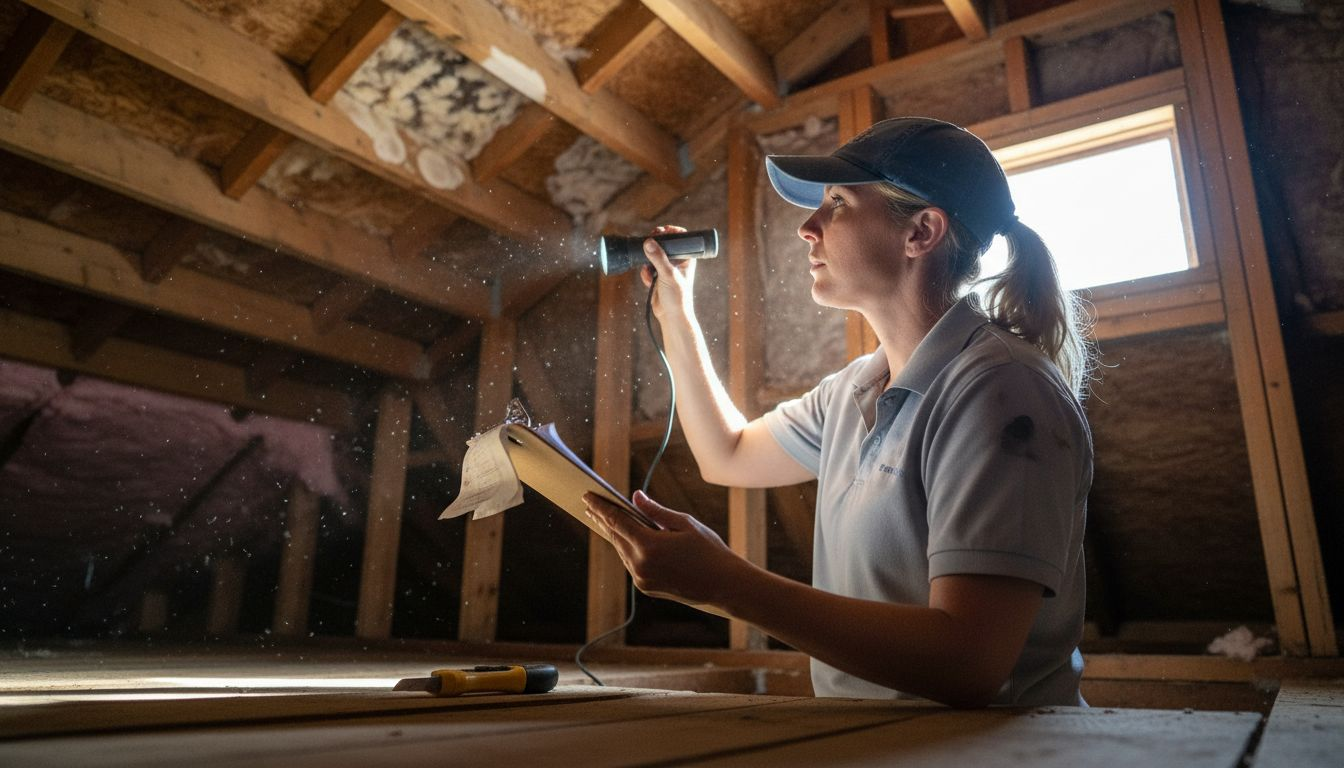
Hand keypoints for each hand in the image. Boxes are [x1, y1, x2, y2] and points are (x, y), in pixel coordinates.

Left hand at [582, 490, 737, 606]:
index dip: (601, 507)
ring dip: (613, 534)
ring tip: (603, 518)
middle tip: (590, 504)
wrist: (723, 585)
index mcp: (648, 546)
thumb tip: (635, 497)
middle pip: (615, 536)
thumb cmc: (708, 550)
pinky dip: (625, 548)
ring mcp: (641, 579)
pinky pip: (630, 563)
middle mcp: (639, 565)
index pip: (617, 521)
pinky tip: (623, 538)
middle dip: (602, 519)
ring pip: (621, 551)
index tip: (587, 496)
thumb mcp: (684, 524)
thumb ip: (655, 512)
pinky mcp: (646, 587)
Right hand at [640, 225, 696, 321]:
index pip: (680, 238)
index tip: (662, 231)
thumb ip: (658, 258)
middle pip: (664, 245)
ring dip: (648, 261)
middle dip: (654, 245)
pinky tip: (649, 282)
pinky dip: (646, 274)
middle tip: (648, 242)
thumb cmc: (677, 296)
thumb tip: (648, 242)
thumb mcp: (668, 274)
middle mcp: (677, 262)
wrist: (671, 316)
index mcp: (687, 258)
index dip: (671, 232)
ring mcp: (666, 270)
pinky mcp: (657, 278)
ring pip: (653, 257)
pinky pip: (647, 269)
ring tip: (648, 270)